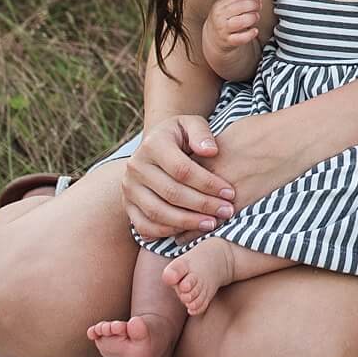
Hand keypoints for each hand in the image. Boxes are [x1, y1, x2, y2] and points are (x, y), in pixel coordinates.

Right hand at [122, 115, 235, 239]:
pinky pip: (145, 226)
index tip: (230, 192)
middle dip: (203, 205)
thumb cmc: (181, 135)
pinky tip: (190, 230)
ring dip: (187, 222)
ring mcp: (129, 189)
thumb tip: (211, 151)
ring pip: (158, 213)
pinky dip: (167, 232)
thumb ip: (201, 133)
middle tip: (226, 211)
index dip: (208, 183)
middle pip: (171, 193)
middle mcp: (136, 167)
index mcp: (152, 144)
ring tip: (212, 223)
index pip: (182, 169)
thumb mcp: (191, 124)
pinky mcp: (128, 206)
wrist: (156, 145)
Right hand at [205, 0, 260, 51]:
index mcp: (219, 5)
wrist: (213, 38)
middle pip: (240, 7)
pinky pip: (242, 38)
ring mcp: (224, 30)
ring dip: (253, 18)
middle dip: (254, 5)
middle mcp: (220, 17)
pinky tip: (254, 30)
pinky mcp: (229, 41)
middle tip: (258, 7)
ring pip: (241, 22)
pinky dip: (251, 34)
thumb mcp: (224, 4)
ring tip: (255, 17)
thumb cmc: (222, 19)